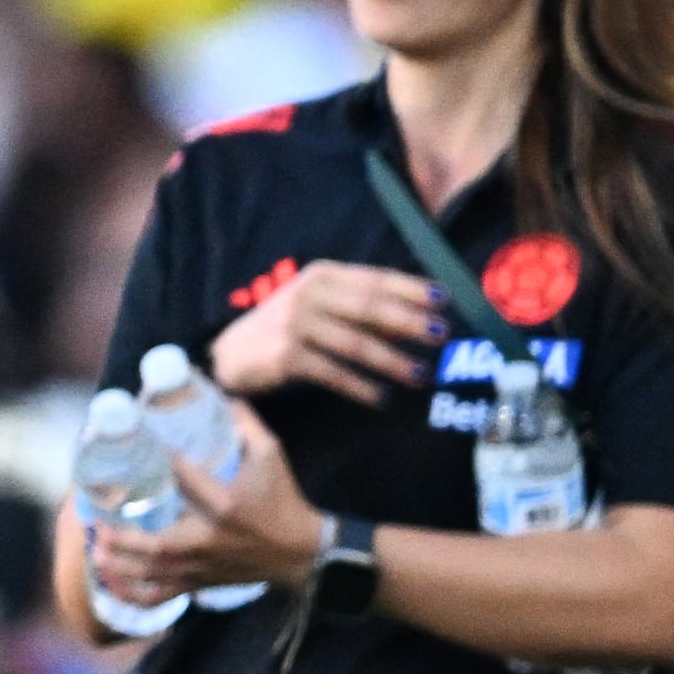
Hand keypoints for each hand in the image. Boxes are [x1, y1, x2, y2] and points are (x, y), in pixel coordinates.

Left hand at [93, 393, 323, 601]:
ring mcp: (202, 567)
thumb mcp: (271, 457)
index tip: (142, 445)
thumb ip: (247, 426)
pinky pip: (160, 596)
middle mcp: (209, 540)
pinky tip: (109, 581)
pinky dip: (132, 593)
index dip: (164, 462)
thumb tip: (223, 394)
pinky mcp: (199, 583)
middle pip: (158, 546)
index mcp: (226, 506)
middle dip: (122, 539)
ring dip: (119, 565)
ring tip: (96, 548)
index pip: (188, 480)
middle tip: (96, 522)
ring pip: (153, 575)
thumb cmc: (282, 500)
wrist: (300, 552)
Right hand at [210, 260, 440, 402]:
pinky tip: (382, 398)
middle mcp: (308, 294)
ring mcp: (295, 325)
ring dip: (393, 361)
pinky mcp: (286, 356)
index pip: (376, 279)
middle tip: (441, 337)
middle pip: (371, 309)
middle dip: (410, 323)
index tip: (444, 301)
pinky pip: (334, 373)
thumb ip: (358, 307)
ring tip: (420, 375)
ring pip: (356, 343)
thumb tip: (416, 319)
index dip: (412, 290)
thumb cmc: (284, 329)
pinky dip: (361, 387)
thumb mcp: (318, 305)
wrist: (229, 354)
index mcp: (322, 275)